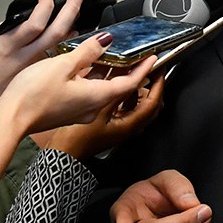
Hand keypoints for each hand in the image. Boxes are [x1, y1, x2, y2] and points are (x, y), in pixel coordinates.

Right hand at [0, 0, 84, 143]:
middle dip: (72, 8)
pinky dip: (67, 45)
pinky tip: (71, 34)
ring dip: (72, 25)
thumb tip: (19, 18)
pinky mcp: (40, 82)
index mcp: (8, 47)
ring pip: (61, 45)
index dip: (46, 4)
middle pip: (57, 31)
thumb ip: (1, 30)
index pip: (35, 22)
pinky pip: (59, 60)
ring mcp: (35, 71)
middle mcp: (25, 59)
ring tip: (77, 10)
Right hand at [0, 30, 157, 133]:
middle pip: (118, 87)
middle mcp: (92, 108)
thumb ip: (87, 52)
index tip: (153, 58)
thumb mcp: (63, 65)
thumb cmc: (33, 94)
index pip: (130, 83)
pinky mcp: (67, 111)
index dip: (143, 69)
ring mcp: (79, 112)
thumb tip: (106, 40)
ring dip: (108, 73)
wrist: (9, 119)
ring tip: (112, 54)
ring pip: (101, 89)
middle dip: (127, 69)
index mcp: (97, 97)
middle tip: (135, 53)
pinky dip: (92, 79)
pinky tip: (86, 67)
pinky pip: (87, 93)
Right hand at [44, 73, 164, 158]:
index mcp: (130, 125)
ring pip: (139, 105)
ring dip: (140, 89)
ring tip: (134, 72)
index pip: (154, 101)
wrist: (62, 155)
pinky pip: (126, 108)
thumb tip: (129, 78)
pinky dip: (127, 95)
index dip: (159, 83)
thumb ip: (115, 94)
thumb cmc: (76, 139)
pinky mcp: (112, 126)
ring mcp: (121, 128)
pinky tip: (116, 85)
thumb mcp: (97, 111)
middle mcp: (130, 128)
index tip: (159, 67)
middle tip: (151, 69)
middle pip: (150, 104)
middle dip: (153, 85)